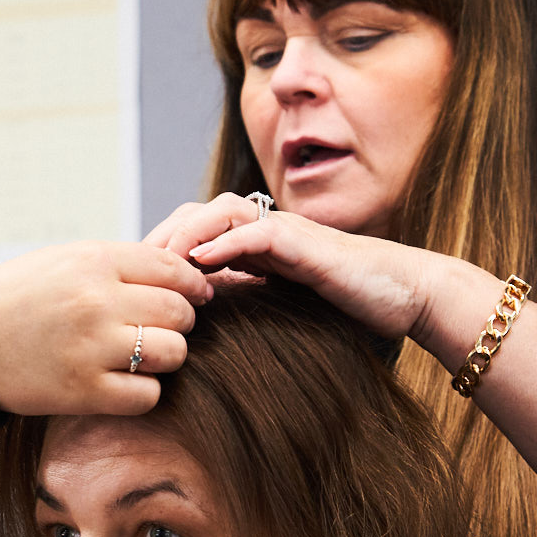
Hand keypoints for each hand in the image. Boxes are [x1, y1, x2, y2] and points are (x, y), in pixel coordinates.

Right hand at [0, 242, 209, 414]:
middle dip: (179, 322)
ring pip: (172, 353)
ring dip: (165, 357)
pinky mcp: (84, 392)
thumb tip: (182, 274)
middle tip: (162, 328)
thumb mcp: (64, 261)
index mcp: (93, 261)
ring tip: (143, 356)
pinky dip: (143, 391)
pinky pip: (147, 395)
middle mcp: (96, 301)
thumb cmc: (16, 298)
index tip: (198, 295)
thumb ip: (119, 265)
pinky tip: (123, 382)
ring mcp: (91, 348)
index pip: (173, 269)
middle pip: (179, 312)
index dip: (194, 284)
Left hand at [146, 193, 435, 341]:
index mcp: (256, 245)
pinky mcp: (305, 242)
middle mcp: (266, 230)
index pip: (195, 231)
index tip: (132, 279)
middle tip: (131, 269)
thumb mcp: (284, 309)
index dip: (161, 249)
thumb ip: (246, 304)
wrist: (406, 296)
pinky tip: (199, 262)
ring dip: (185, 233)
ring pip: (220, 212)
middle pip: (197, 213)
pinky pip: (256, 231)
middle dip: (161, 236)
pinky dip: (225, 242)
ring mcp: (285, 232)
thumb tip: (199, 324)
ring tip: (158, 262)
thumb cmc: (350, 308)